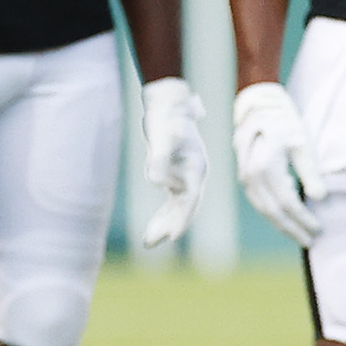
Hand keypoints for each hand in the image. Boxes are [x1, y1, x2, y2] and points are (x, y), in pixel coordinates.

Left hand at [140, 77, 208, 248]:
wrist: (169, 103)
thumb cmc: (167, 118)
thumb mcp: (162, 137)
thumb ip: (160, 160)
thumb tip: (155, 183)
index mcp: (197, 168)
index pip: (190, 199)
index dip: (182, 218)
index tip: (171, 235)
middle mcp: (194, 175)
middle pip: (185, 207)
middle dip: (169, 226)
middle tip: (150, 242)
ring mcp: (186, 175)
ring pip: (177, 206)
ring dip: (164, 223)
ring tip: (148, 242)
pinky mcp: (176, 173)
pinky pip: (172, 200)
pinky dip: (164, 213)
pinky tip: (154, 225)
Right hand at [232, 82, 326, 246]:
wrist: (258, 108)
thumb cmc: (285, 123)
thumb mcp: (302, 144)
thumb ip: (310, 172)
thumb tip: (320, 198)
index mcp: (266, 166)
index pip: (287, 202)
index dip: (303, 219)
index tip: (318, 229)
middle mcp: (251, 176)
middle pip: (274, 212)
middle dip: (293, 229)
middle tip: (311, 241)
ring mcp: (245, 178)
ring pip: (264, 210)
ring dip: (283, 225)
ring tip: (301, 236)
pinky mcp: (245, 179)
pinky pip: (259, 203)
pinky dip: (274, 215)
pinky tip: (287, 221)